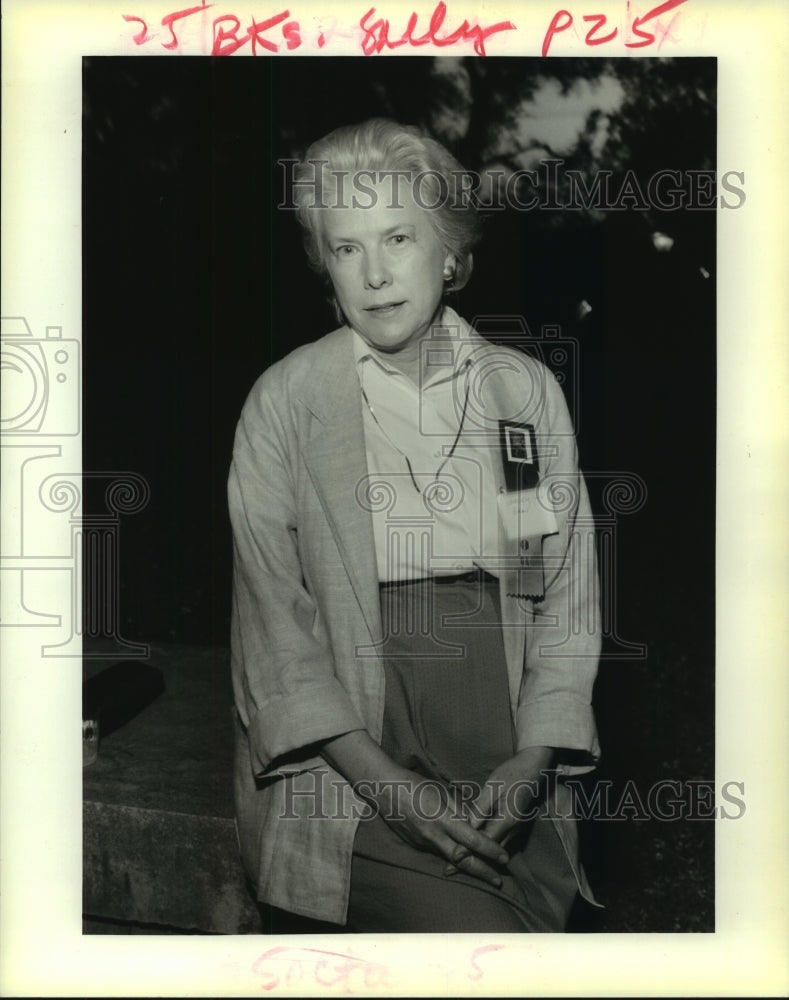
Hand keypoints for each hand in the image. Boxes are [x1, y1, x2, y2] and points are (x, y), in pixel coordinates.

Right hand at [369, 767, 510, 886]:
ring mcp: (422, 842)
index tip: (504, 857)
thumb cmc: (414, 784)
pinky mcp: (415, 845)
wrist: (383, 789)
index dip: (490, 850)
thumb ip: (458, 810)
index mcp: (441, 818)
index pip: (471, 839)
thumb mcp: (441, 792)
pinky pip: (437, 853)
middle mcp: (433, 835)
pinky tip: (460, 857)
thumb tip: (474, 824)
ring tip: (485, 873)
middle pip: (462, 859)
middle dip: (482, 872)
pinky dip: (451, 856)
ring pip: (450, 859)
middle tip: (498, 881)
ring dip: (468, 867)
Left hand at [444, 746, 555, 876]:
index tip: (453, 860)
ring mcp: (516, 829)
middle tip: (451, 868)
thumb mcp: (493, 786)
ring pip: (495, 849)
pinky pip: (499, 841)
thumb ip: (481, 807)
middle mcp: (513, 830)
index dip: (468, 851)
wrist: (533, 767)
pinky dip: (486, 848)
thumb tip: (469, 826)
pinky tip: (473, 849)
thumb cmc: (511, 774)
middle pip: (490, 852)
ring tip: (458, 863)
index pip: (484, 842)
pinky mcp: (514, 826)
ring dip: (478, 856)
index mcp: (507, 820)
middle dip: (471, 860)